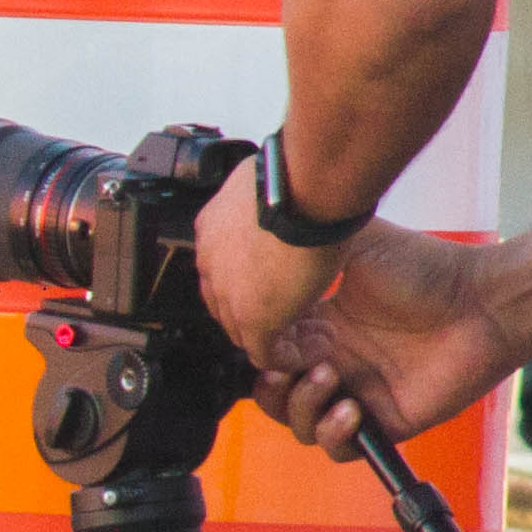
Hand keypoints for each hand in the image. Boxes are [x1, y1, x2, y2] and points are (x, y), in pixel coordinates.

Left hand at [193, 158, 349, 370]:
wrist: (304, 186)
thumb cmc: (298, 174)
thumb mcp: (275, 185)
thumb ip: (271, 203)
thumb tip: (286, 198)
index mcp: (213, 230)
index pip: (224, 271)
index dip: (254, 284)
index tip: (285, 284)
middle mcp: (212, 263)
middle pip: (229, 304)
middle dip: (266, 313)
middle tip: (304, 314)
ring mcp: (228, 293)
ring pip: (245, 331)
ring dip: (281, 337)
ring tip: (316, 332)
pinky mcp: (254, 317)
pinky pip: (268, 354)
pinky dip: (294, 357)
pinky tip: (320, 344)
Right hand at [253, 217, 522, 455]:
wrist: (482, 299)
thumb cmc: (427, 268)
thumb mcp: (355, 244)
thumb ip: (310, 253)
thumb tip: (266, 264)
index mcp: (322, 327)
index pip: (269, 352)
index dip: (259, 352)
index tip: (264, 339)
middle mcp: (337, 362)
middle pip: (274, 394)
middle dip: (270, 386)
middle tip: (289, 367)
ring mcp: (360, 393)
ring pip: (300, 425)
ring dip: (301, 407)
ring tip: (328, 378)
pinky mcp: (387, 420)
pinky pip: (341, 448)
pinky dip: (334, 434)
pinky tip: (350, 407)